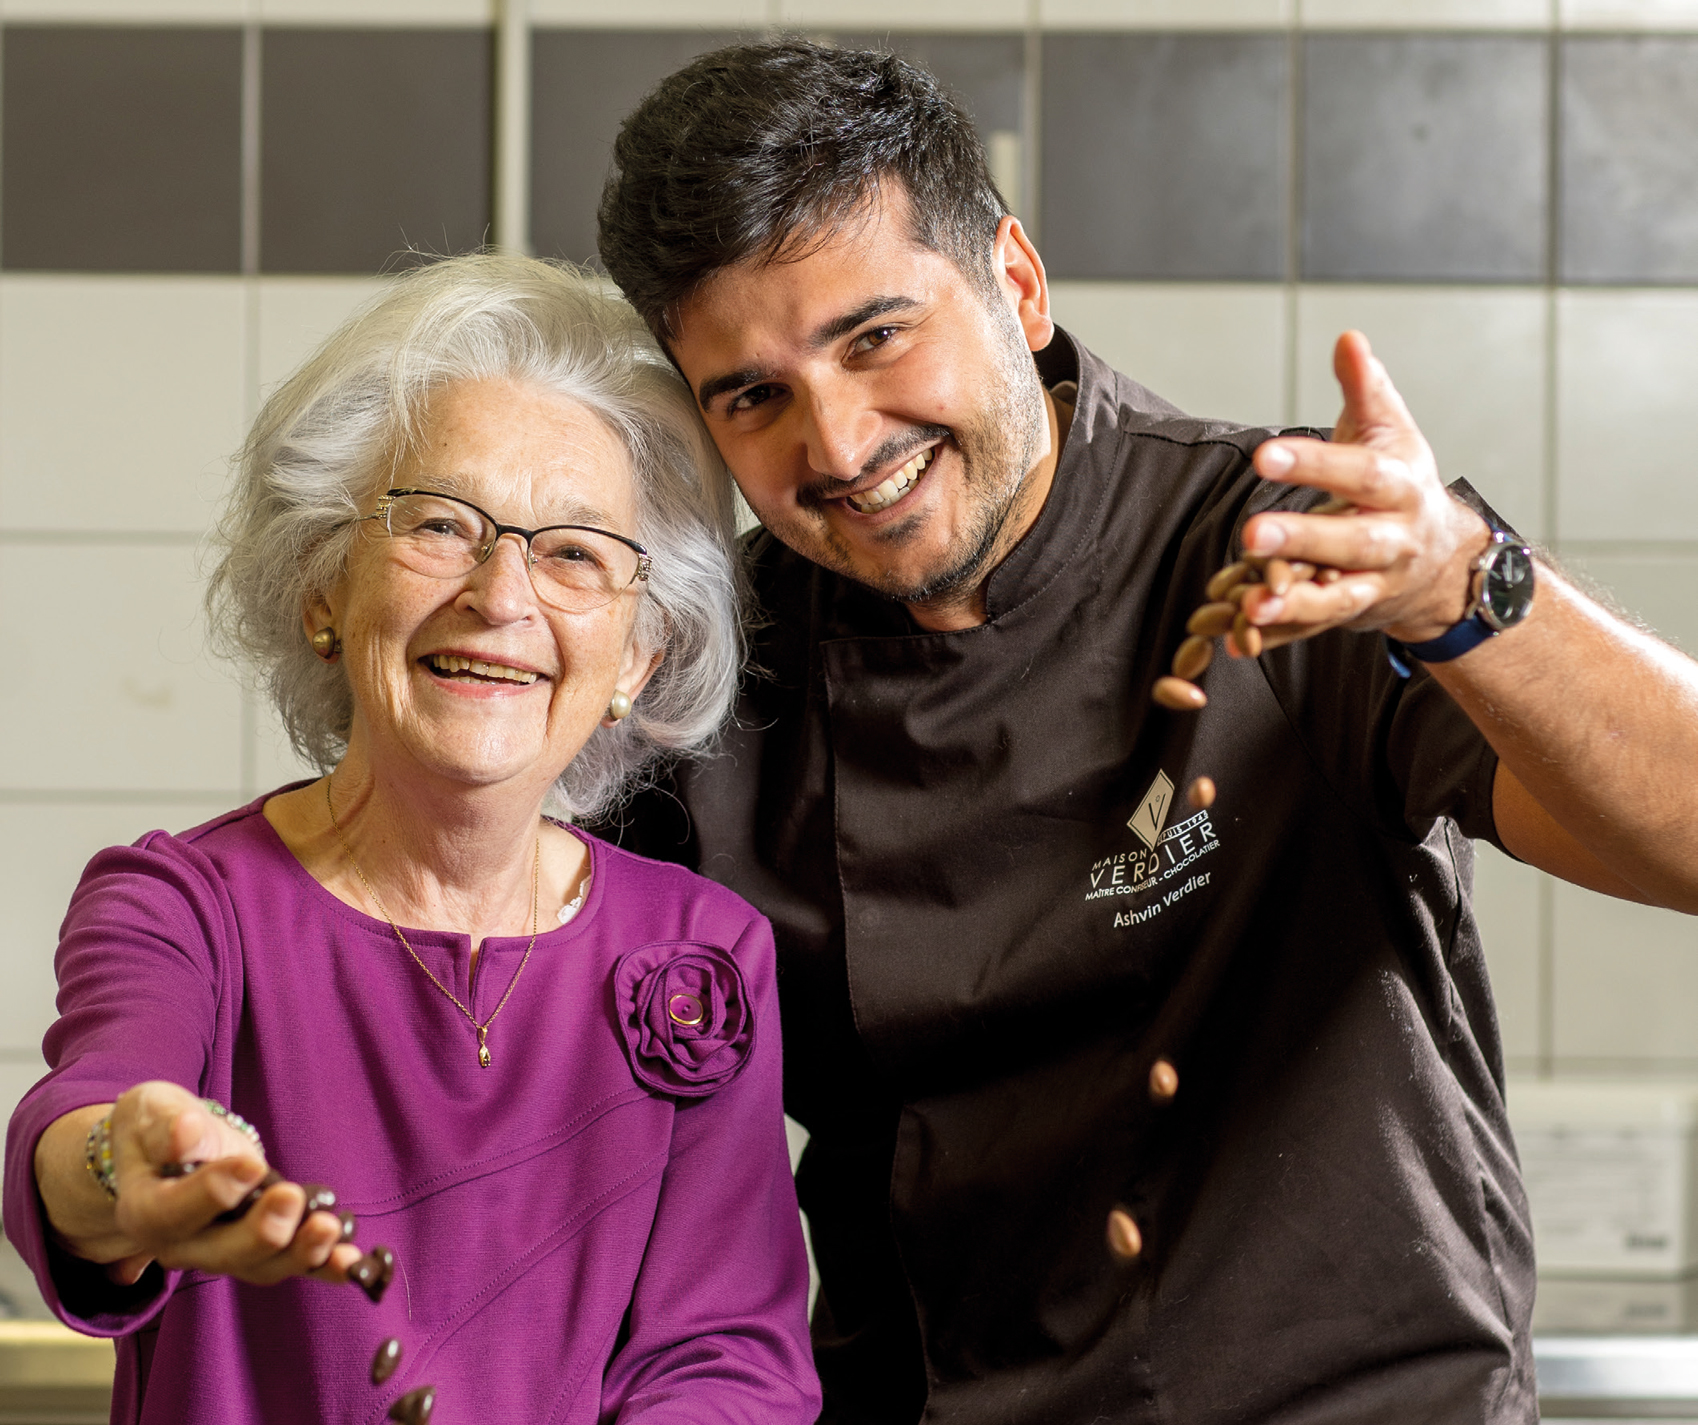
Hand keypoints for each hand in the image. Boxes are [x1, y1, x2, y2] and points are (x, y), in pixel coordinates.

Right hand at [46, 1082, 360, 1287]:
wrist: (173, 1146)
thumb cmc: (160, 1124)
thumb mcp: (152, 1111)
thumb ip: (166, 1125)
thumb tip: (185, 1134)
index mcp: (144, 1211)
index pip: (172, 1214)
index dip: (212, 1193)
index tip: (251, 1165)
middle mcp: (182, 1245)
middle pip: (222, 1254)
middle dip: (261, 1232)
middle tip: (292, 1197)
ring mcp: (224, 1253)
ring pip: (262, 1267)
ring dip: (301, 1253)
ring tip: (332, 1227)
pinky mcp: (263, 1249)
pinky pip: (293, 1263)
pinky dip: (325, 1265)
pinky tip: (352, 1261)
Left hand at [1234, 331, 1492, 651]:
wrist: (1443, 561)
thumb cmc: (1400, 484)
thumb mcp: (1390, 432)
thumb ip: (1365, 389)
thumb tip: (1348, 338)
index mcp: (1402, 488)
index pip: (1359, 473)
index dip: (1314, 464)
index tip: (1264, 454)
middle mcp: (1393, 542)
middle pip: (1351, 542)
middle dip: (1304, 539)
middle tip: (1252, 533)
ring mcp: (1375, 585)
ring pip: (1335, 599)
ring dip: (1291, 606)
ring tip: (1247, 607)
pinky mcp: (1351, 618)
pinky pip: (1313, 632)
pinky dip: (1277, 638)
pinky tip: (1234, 641)